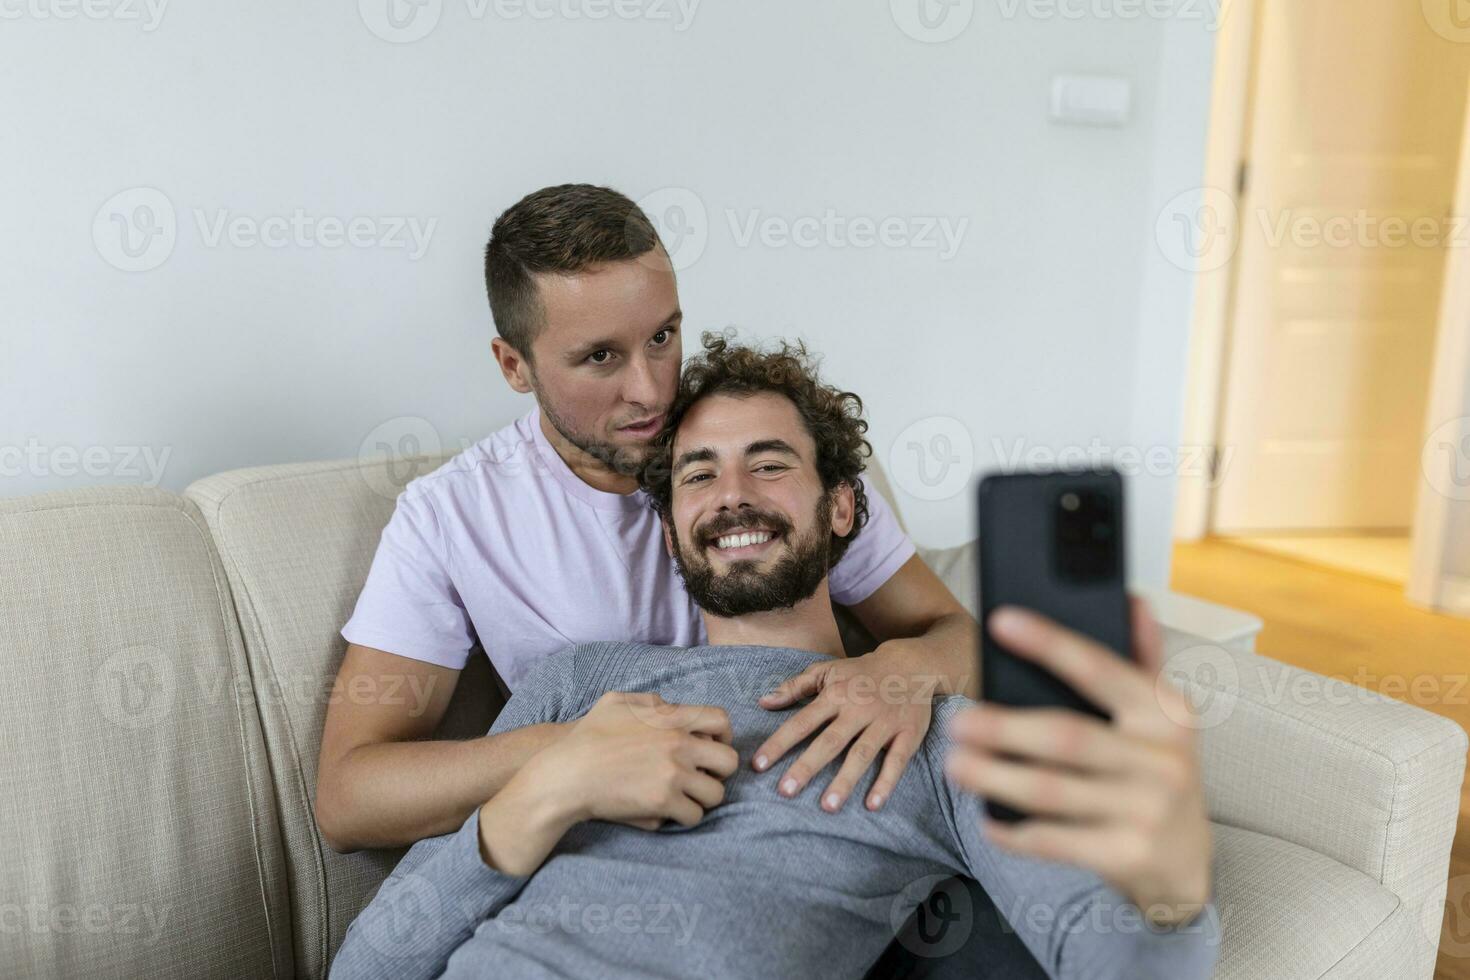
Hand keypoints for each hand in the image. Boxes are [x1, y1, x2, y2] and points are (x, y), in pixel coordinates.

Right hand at [478, 692, 739, 874]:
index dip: (723, 737)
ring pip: (716, 795)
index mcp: (671, 718)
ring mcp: (673, 776)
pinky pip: (694, 816)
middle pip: (729, 763)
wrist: (567, 775)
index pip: (721, 720)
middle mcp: (678, 746)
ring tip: (686, 798)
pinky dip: (684, 817)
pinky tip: (669, 812)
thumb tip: (669, 707)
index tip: (711, 748)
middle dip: (719, 772)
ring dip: (703, 798)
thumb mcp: (616, 702)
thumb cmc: (587, 737)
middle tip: (702, 778)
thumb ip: (650, 702)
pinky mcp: (663, 803)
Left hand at [753, 644, 938, 812]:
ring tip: (827, 807)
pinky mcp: (908, 734)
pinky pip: (897, 761)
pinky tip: (872, 804)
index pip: (802, 722)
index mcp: (835, 695)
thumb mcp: (827, 671)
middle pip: (830, 742)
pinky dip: (886, 782)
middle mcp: (858, 709)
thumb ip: (794, 687)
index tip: (758, 765)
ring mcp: (884, 722)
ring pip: (862, 754)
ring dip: (845, 780)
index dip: (779, 743)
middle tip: (786, 792)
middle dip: (807, 767)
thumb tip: (763, 702)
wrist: (911, 665)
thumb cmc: (861, 673)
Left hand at [943, 598, 1211, 924]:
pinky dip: (1015, 832)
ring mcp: (1146, 809)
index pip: (1100, 668)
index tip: (1000, 621)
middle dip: (1004, 728)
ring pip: (1054, 791)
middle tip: (957, 721)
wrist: (1186, 859)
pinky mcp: (1127, 855)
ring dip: (996, 777)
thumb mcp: (1162, 716)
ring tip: (955, 763)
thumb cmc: (1157, 771)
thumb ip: (1143, 659)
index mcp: (1166, 712)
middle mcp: (1162, 759)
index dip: (1050, 643)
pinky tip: (987, 819)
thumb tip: (1131, 599)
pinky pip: (1057, 841)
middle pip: (1067, 737)